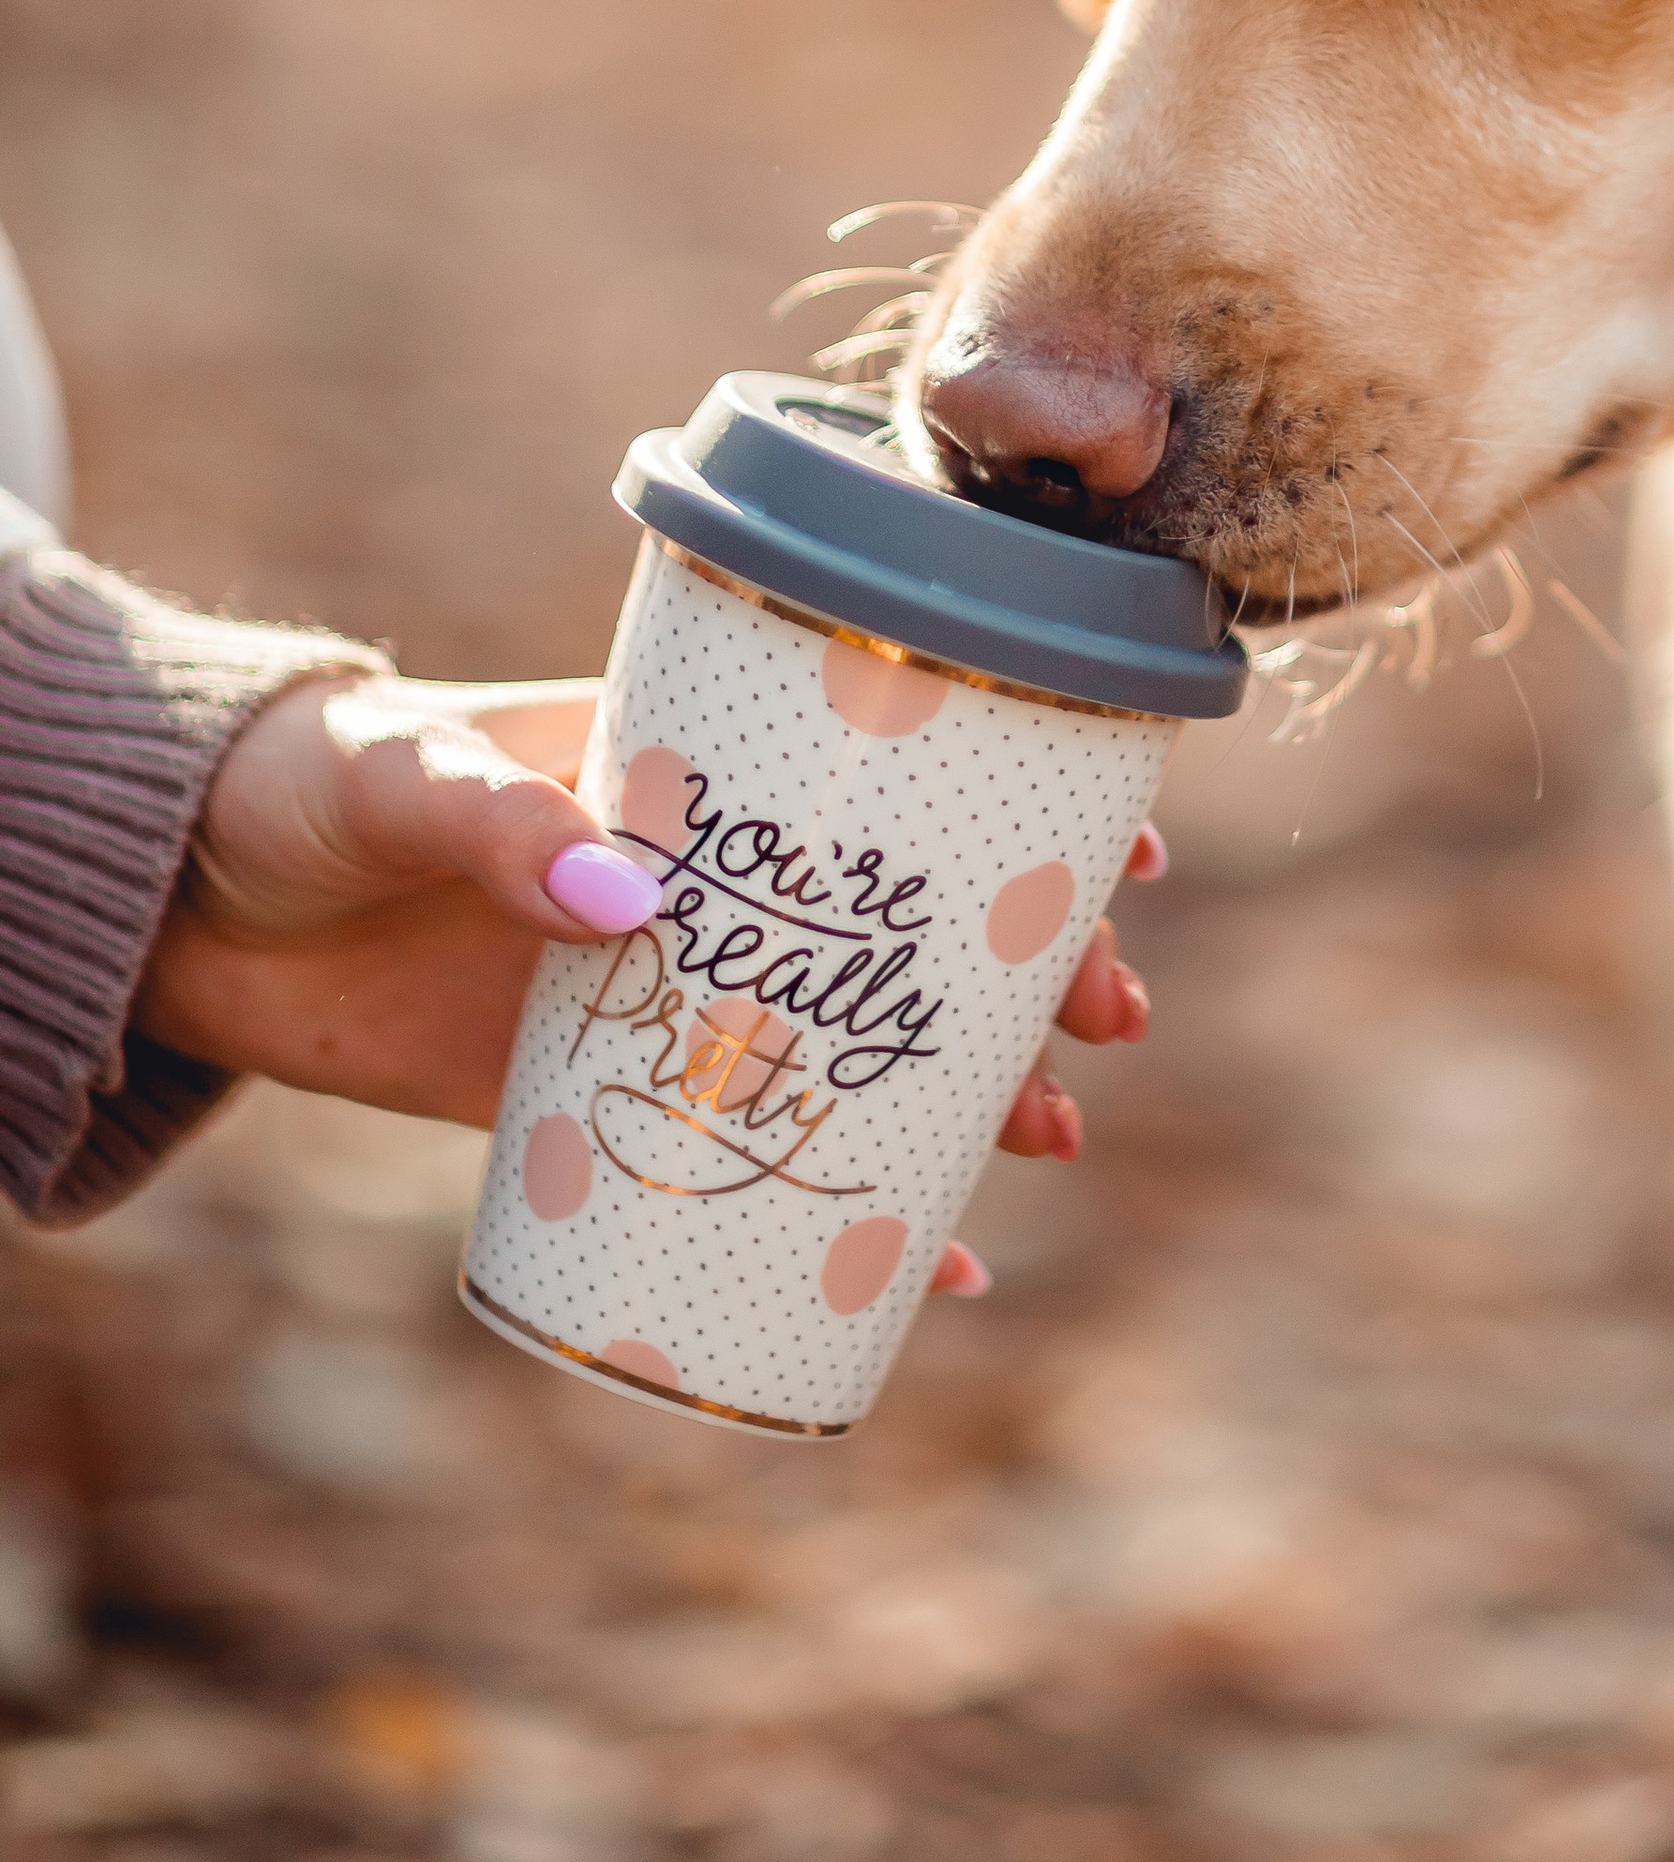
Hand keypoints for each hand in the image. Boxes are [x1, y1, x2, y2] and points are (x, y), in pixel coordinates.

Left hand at [135, 673, 1162, 1296]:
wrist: (183, 902)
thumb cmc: (303, 787)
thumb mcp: (398, 777)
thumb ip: (497, 824)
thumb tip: (624, 899)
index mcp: (687, 768)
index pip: (888, 771)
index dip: (1018, 804)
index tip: (1125, 849)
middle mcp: (703, 880)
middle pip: (905, 923)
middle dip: (1024, 966)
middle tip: (1109, 1018)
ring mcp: (662, 993)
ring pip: (853, 1047)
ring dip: (964, 1091)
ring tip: (1047, 1138)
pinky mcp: (592, 1101)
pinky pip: (747, 1161)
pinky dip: (841, 1217)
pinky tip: (929, 1272)